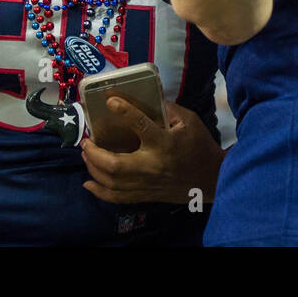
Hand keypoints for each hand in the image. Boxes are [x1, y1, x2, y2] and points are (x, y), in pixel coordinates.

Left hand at [80, 98, 223, 204]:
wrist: (211, 178)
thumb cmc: (200, 145)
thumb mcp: (189, 121)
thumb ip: (167, 109)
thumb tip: (145, 99)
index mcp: (165, 143)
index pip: (142, 126)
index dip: (125, 112)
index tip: (110, 101)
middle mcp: (153, 165)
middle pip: (116, 165)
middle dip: (95, 153)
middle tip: (87, 141)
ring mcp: (147, 184)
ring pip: (112, 182)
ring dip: (93, 168)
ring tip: (86, 154)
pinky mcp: (146, 195)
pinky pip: (117, 197)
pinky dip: (99, 192)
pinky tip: (88, 183)